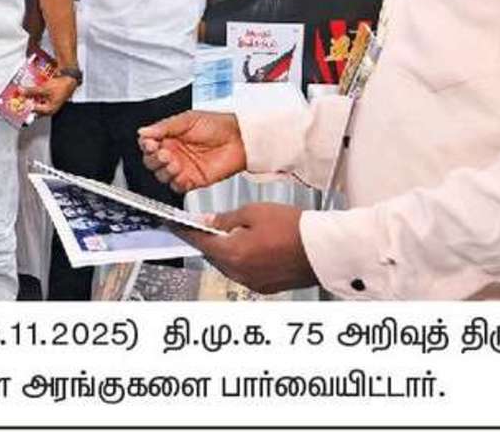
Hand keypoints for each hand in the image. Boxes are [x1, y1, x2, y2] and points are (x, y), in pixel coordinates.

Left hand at [21, 74, 77, 116]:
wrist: (70, 78)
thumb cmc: (62, 86)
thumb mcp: (43, 89)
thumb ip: (31, 91)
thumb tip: (21, 92)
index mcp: (48, 110)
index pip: (32, 112)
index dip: (24, 107)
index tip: (16, 103)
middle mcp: (49, 108)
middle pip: (33, 107)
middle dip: (26, 102)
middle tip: (18, 98)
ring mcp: (49, 102)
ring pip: (36, 102)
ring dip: (29, 97)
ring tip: (22, 93)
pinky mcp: (49, 97)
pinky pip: (39, 97)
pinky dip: (34, 93)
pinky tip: (30, 89)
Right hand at [137, 110, 245, 192]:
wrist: (239, 138)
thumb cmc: (217, 125)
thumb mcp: (187, 119)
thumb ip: (164, 126)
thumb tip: (143, 131)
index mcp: (169, 137)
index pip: (148, 145)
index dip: (147, 145)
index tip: (151, 143)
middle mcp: (174, 153)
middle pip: (152, 162)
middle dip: (154, 159)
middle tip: (163, 152)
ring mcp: (183, 168)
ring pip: (162, 176)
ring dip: (165, 170)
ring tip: (174, 162)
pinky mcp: (193, 180)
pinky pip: (177, 187)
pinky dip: (176, 182)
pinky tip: (181, 173)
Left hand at [174, 203, 316, 293]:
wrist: (325, 250)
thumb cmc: (295, 230)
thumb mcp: (254, 212)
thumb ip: (226, 218)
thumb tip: (209, 221)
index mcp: (233, 254)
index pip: (198, 241)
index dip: (184, 231)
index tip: (174, 225)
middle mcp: (240, 273)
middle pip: (212, 255)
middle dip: (208, 240)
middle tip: (207, 224)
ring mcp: (253, 283)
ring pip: (227, 265)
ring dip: (225, 251)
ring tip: (236, 233)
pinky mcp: (265, 287)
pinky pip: (243, 273)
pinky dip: (242, 260)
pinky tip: (251, 247)